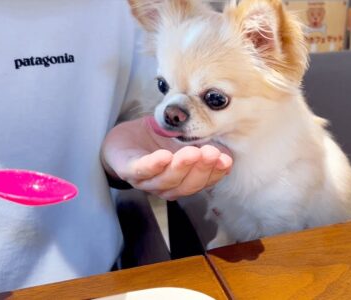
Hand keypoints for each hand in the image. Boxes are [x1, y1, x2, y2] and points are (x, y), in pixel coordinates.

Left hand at [102, 118, 231, 199]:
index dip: (215, 173)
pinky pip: (141, 171)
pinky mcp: (128, 170)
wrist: (124, 138)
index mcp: (182, 180)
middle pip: (186, 185)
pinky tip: (164, 157)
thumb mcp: (183, 141)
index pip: (202, 181)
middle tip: (212, 153)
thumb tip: (226, 152)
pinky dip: (153, 165)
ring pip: (166, 181)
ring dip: (181, 168)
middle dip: (201, 169)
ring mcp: (146, 181)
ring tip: (193, 152)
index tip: (226, 160)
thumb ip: (202, 147)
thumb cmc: (156, 140)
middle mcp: (166, 185)